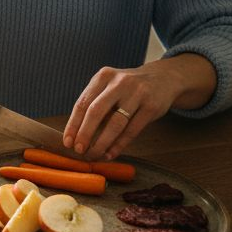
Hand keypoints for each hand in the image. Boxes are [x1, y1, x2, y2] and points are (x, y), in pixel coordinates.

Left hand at [61, 55, 215, 159]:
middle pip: (96, 112)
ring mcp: (137, 93)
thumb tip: (75, 135)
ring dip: (102, 143)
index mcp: (103, 76)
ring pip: (115, 123)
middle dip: (85, 134)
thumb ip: (94, 104)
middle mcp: (119, 82)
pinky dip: (119, 145)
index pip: (82, 103)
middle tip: (79, 150)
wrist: (164, 78)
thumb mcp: (110, 86)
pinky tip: (110, 153)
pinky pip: (132, 130)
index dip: (73, 124)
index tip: (67, 142)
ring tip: (94, 155)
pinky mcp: (152, 106)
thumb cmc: (128, 88)